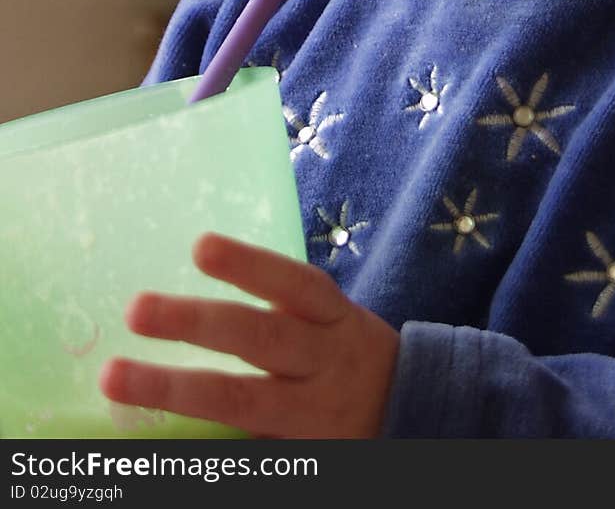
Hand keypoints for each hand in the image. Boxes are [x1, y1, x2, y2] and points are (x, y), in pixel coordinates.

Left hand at [98, 232, 399, 438]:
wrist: (411, 412)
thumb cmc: (344, 353)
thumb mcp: (329, 320)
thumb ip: (279, 308)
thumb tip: (195, 273)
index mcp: (332, 319)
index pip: (294, 285)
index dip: (250, 265)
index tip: (200, 247)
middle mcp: (323, 363)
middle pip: (261, 340)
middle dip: (197, 323)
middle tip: (136, 308)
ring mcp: (311, 415)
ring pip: (242, 402)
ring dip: (175, 390)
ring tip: (116, 376)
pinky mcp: (301, 454)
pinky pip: (250, 453)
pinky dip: (202, 451)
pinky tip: (155, 449)